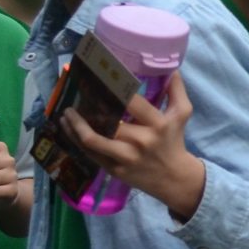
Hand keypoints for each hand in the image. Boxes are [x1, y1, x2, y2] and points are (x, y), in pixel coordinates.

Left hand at [62, 66, 205, 220]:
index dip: (114, 88)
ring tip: (66, 113)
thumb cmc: (174, 141)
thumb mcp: (181, 115)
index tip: (100, 78)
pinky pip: (90, 153)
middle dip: (89, 107)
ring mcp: (125, 157)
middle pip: (108, 121)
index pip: (133, 102)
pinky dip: (76, 140)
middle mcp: (140, 141)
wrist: (173, 179)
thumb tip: (172, 69)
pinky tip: (68, 129)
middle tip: (78, 93)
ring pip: (92, 140)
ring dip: (75, 126)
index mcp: (157, 124)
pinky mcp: (114, 170)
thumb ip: (176, 91)